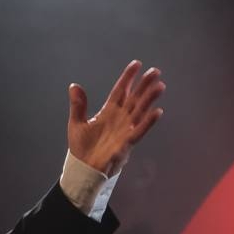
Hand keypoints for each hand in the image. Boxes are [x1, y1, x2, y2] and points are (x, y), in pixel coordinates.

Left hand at [67, 60, 163, 175]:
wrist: (83, 169)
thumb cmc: (82, 148)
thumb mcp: (77, 123)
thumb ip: (78, 105)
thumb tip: (74, 86)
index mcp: (108, 111)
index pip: (120, 91)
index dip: (128, 78)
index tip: (137, 64)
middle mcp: (119, 118)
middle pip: (134, 98)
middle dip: (144, 85)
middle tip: (155, 71)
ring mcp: (124, 129)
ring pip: (140, 111)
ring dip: (149, 99)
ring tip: (159, 86)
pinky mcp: (126, 143)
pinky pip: (139, 131)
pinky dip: (148, 122)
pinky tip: (157, 112)